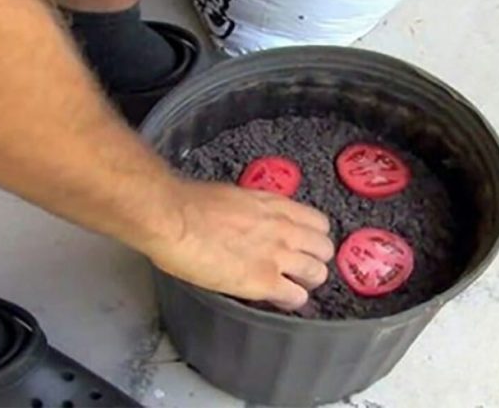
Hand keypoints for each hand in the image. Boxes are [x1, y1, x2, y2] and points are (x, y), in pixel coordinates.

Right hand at [146, 181, 334, 309]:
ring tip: (291, 287)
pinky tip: (278, 301)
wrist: (173, 218)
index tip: (303, 245)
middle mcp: (284, 229)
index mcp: (276, 205)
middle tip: (300, 269)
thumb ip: (253, 210)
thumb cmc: (190, 204)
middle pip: (324, 249)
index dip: (313, 237)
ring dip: (306, 282)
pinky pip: (295, 297)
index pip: (318, 223)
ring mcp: (277, 256)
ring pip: (317, 274)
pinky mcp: (264, 281)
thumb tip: (250, 220)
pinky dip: (291, 301)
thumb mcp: (235, 197)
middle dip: (315, 260)